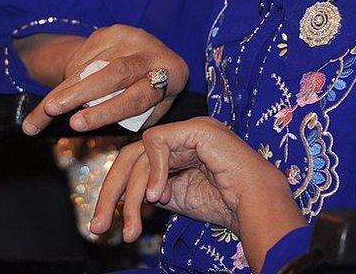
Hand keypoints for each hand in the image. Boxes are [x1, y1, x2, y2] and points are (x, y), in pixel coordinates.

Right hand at [20, 25, 187, 134]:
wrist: (151, 57)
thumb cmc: (152, 94)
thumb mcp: (152, 110)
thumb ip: (132, 119)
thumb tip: (96, 128)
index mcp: (173, 75)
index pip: (138, 96)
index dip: (106, 111)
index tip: (77, 124)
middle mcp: (153, 51)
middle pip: (115, 72)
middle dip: (80, 92)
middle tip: (52, 109)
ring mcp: (133, 37)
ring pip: (93, 65)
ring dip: (65, 89)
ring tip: (43, 112)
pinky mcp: (113, 31)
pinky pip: (85, 56)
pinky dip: (69, 77)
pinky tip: (59, 93)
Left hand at [92, 117, 305, 271]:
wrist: (255, 203)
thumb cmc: (226, 203)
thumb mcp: (178, 198)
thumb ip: (154, 189)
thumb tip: (129, 194)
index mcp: (179, 151)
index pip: (137, 164)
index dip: (117, 192)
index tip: (106, 224)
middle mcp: (182, 137)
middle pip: (131, 156)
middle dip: (111, 193)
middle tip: (100, 226)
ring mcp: (189, 130)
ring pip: (140, 153)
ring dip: (130, 193)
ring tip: (133, 224)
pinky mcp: (195, 129)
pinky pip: (156, 142)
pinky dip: (152, 171)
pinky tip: (157, 195)